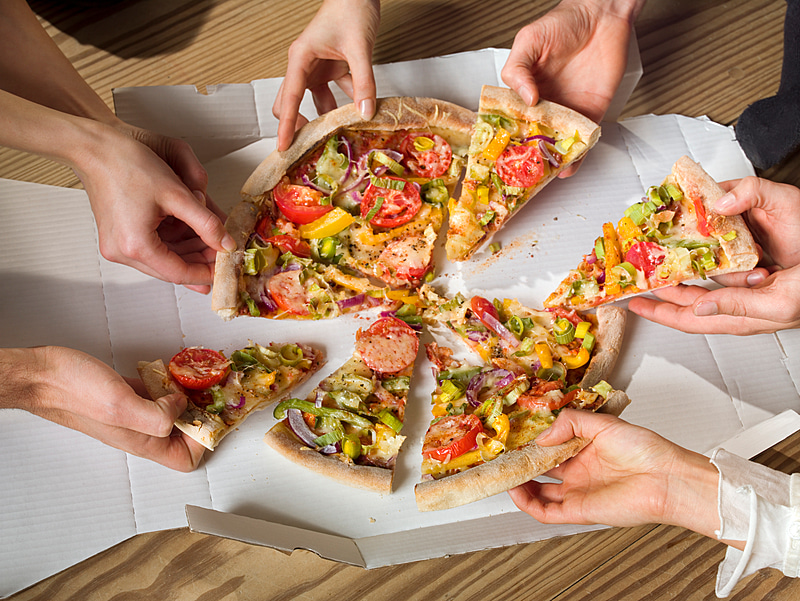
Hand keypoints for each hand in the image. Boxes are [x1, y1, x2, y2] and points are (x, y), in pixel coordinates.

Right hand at [3, 347, 204, 471]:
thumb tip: (181, 407)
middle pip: (185, 435)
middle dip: (202, 413)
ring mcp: (135, 412)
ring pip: (174, 412)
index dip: (203, 439)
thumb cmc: (73, 391)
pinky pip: (159, 395)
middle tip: (210, 390)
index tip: (208, 413)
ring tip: (197, 377)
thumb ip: (156, 415)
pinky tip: (171, 372)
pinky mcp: (129, 394)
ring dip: (190, 395)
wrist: (44, 374)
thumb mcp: (120, 406)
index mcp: (142, 440)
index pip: (186, 458)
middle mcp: (141, 430)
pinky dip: (170, 384)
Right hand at [77, 123, 234, 293]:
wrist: (95, 148)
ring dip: (188, 252)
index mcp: (136, 245)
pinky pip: (151, 248)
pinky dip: (173, 243)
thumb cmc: (128, 164)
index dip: (206, 272)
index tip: (225, 267)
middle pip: (170, 269)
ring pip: (162, 259)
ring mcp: (117, 245)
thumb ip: (207, 223)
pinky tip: (192, 234)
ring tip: (212, 240)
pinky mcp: (117, 237)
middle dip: (199, 261)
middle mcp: (122, 251)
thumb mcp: (177, 194)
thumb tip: (226, 244)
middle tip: (222, 251)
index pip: (179, 272)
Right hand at [273, 0, 379, 150]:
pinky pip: (335, 93)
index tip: (282, 147)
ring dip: (326, 117)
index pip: (288, 98)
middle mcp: (304, 65)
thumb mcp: (360, 48)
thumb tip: (365, 112)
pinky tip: (360, 112)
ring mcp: (318, 68)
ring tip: (336, 136)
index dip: (285, 125)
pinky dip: (346, 104)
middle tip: (309, 146)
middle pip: (290, 103)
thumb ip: (363, 83)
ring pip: (314, 101)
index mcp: (300, 58)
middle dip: (299, 124)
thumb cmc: (351, 8)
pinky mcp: (332, 68)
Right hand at [501, 0, 642, 174]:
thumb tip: (525, 98)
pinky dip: (577, 156)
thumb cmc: (564, 22)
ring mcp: (567, 110)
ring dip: (550, 160)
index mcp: (525, 90)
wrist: (602, 16)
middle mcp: (544, 104)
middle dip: (526, 156)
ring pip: (556, 143)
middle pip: (532, 137)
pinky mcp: (590, 113)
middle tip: (518, 173)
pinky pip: (583, 139)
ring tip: (542, 175)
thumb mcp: (529, 40)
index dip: (504, 136)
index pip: (510, 119)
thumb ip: (518, 69)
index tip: (498, 153)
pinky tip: (569, 166)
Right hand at [508, 410, 719, 537]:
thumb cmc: (646, 450)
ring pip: (539, 493)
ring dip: (519, 485)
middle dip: (521, 464)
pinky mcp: (579, 511)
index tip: (515, 437)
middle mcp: (580, 472)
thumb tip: (542, 436)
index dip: (532, 443)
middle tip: (503, 456)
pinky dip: (527, 504)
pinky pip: (546, 512)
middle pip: (541, 471)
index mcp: (586, 450)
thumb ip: (570, 423)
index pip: (551, 448)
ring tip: (503, 473)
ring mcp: (578, 492)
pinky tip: (515, 491)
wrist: (667, 478)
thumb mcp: (603, 424)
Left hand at [629, 177, 799, 333]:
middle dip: (661, 290)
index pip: (688, 318)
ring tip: (657, 261)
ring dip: (680, 271)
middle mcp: (739, 304)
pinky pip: (722, 266)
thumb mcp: (778, 304)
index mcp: (740, 316)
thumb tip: (700, 307)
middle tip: (638, 278)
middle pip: (688, 299)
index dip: (659, 312)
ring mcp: (748, 288)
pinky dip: (705, 257)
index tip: (634, 304)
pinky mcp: (758, 271)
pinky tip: (696, 248)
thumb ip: (737, 306)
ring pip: (703, 281)